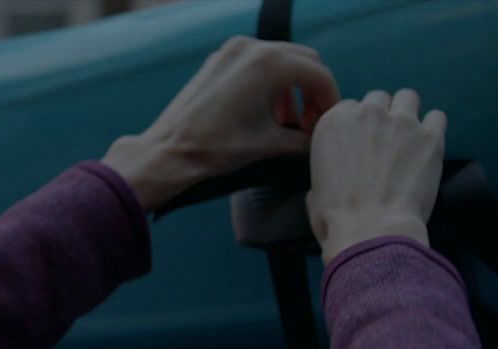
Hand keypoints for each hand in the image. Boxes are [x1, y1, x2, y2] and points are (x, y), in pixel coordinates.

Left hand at [102, 35, 339, 212]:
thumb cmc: (215, 148)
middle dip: (312, 92)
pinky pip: (255, 63)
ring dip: (292, 88)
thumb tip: (318, 141)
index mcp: (269, 63)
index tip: (328, 124)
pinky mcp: (217, 60)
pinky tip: (266, 112)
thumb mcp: (268, 145)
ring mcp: (232, 50)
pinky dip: (269, 82)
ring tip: (288, 122)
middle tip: (311, 124)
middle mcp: (252, 47)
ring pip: (280, 60)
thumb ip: (303, 140)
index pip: (318, 75)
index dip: (329, 101)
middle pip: (303, 62)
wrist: (168, 152)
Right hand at [307, 89, 446, 262]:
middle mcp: (367, 113)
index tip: (359, 143)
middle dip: (380, 116)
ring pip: (408, 97)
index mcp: (333, 123)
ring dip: (406, 113)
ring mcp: (402, 121)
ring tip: (408, 138)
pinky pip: (437, 116)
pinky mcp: (430, 135)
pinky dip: (432, 128)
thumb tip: (338, 174)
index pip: (348, 108)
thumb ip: (328, 168)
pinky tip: (428, 146)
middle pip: (378, 99)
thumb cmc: (335, 217)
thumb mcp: (315, 189)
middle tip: (383, 142)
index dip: (355, 126)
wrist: (372, 229)